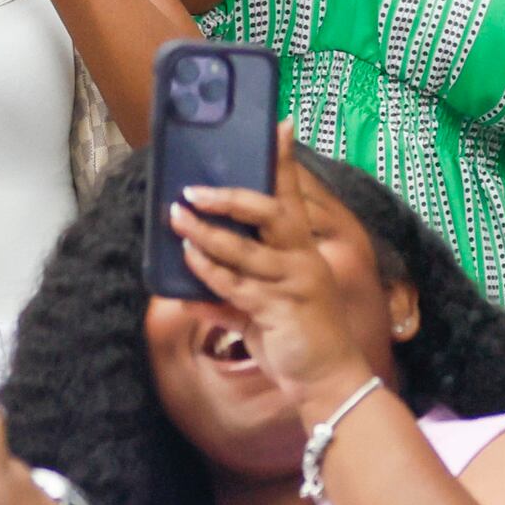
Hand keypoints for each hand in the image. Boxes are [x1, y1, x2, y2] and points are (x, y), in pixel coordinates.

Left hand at [165, 127, 386, 417]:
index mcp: (302, 249)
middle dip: (230, 197)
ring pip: (244, 249)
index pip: (293, 195)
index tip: (282, 124)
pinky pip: (236, 286)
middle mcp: (301, 259)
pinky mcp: (279, 310)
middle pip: (269, 212)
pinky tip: (187, 263)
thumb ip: (232, 292)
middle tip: (194, 190)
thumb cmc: (298, 336)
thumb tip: (189, 286)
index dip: (285, 160)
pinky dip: (208, 274)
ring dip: (206, 233)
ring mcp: (292, 283)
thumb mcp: (265, 307)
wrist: (327, 380)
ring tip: (177, 218)